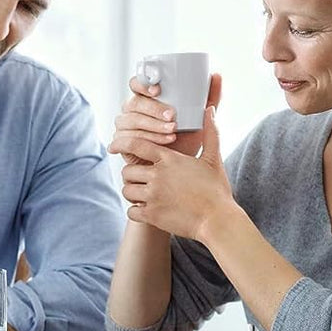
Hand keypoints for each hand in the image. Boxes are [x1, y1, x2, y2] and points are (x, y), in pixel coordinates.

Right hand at [109, 73, 221, 162]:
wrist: (178, 169)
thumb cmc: (186, 138)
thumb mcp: (200, 117)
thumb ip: (210, 97)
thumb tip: (217, 74)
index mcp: (145, 97)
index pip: (136, 83)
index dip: (143, 84)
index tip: (159, 90)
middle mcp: (131, 109)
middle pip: (134, 103)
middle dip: (153, 110)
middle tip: (172, 117)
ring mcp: (124, 126)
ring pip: (131, 121)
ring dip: (152, 127)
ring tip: (172, 133)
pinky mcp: (121, 143)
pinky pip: (127, 139)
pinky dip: (146, 141)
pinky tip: (162, 145)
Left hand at [119, 105, 236, 240]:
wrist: (218, 220)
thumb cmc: (217, 190)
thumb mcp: (213, 159)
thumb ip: (210, 133)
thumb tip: (210, 110)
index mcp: (169, 159)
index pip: (136, 145)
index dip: (121, 143)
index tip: (113, 146)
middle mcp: (157, 175)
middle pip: (127, 170)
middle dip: (132, 175)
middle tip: (142, 180)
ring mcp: (153, 196)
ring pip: (127, 190)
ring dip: (132, 192)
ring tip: (143, 195)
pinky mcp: (152, 215)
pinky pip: (131, 211)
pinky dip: (136, 211)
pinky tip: (146, 210)